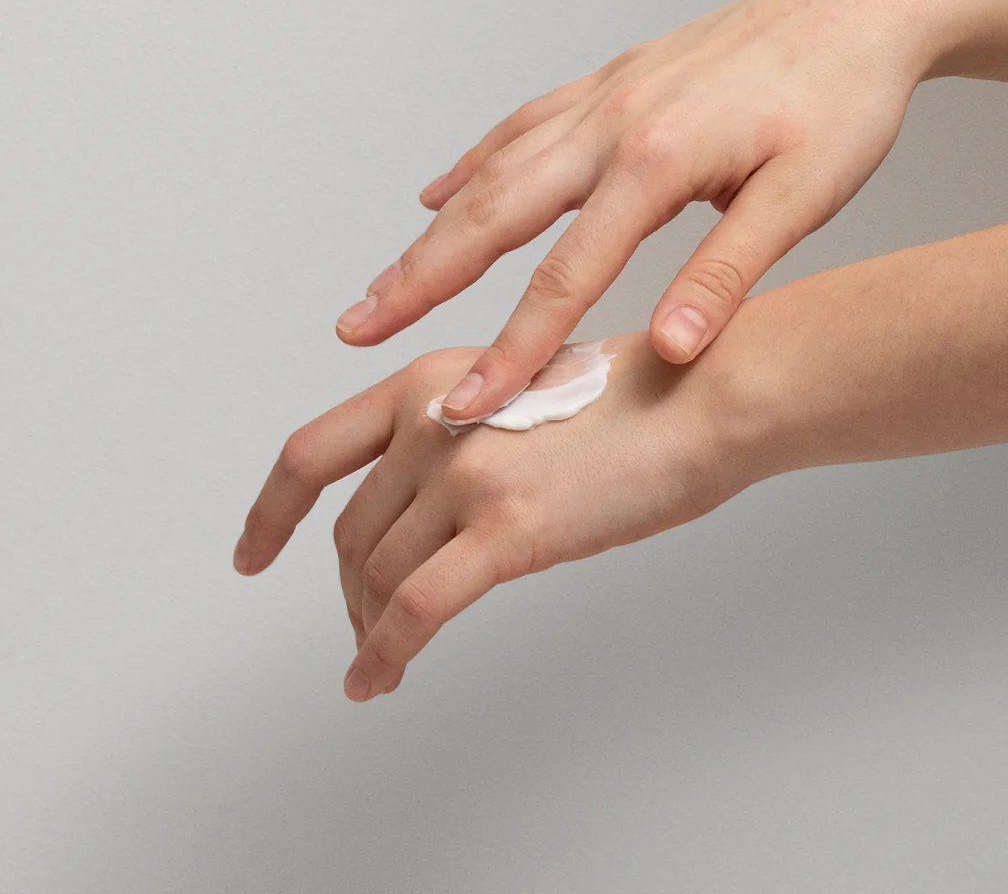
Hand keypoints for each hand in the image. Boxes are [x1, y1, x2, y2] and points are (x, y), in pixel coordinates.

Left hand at [233, 333, 741, 700]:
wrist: (702, 396)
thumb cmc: (634, 398)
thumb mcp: (516, 390)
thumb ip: (459, 434)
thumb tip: (425, 511)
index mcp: (431, 382)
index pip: (314, 452)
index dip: (271, 511)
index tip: (253, 551)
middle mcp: (433, 421)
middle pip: (349, 530)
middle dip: (346, 589)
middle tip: (362, 623)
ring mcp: (466, 474)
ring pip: (378, 575)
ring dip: (371, 627)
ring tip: (384, 655)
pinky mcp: (507, 529)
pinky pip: (417, 611)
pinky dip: (386, 654)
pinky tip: (379, 678)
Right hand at [335, 0, 948, 423]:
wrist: (866, 2)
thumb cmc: (846, 101)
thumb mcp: (804, 198)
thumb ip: (728, 276)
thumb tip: (670, 349)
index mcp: (658, 161)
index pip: (565, 277)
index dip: (513, 348)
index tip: (467, 405)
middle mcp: (613, 124)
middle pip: (493, 214)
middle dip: (419, 279)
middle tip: (355, 327)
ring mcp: (607, 96)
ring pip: (494, 171)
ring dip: (433, 230)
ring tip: (382, 279)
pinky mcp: (614, 81)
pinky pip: (523, 125)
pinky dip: (474, 162)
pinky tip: (441, 188)